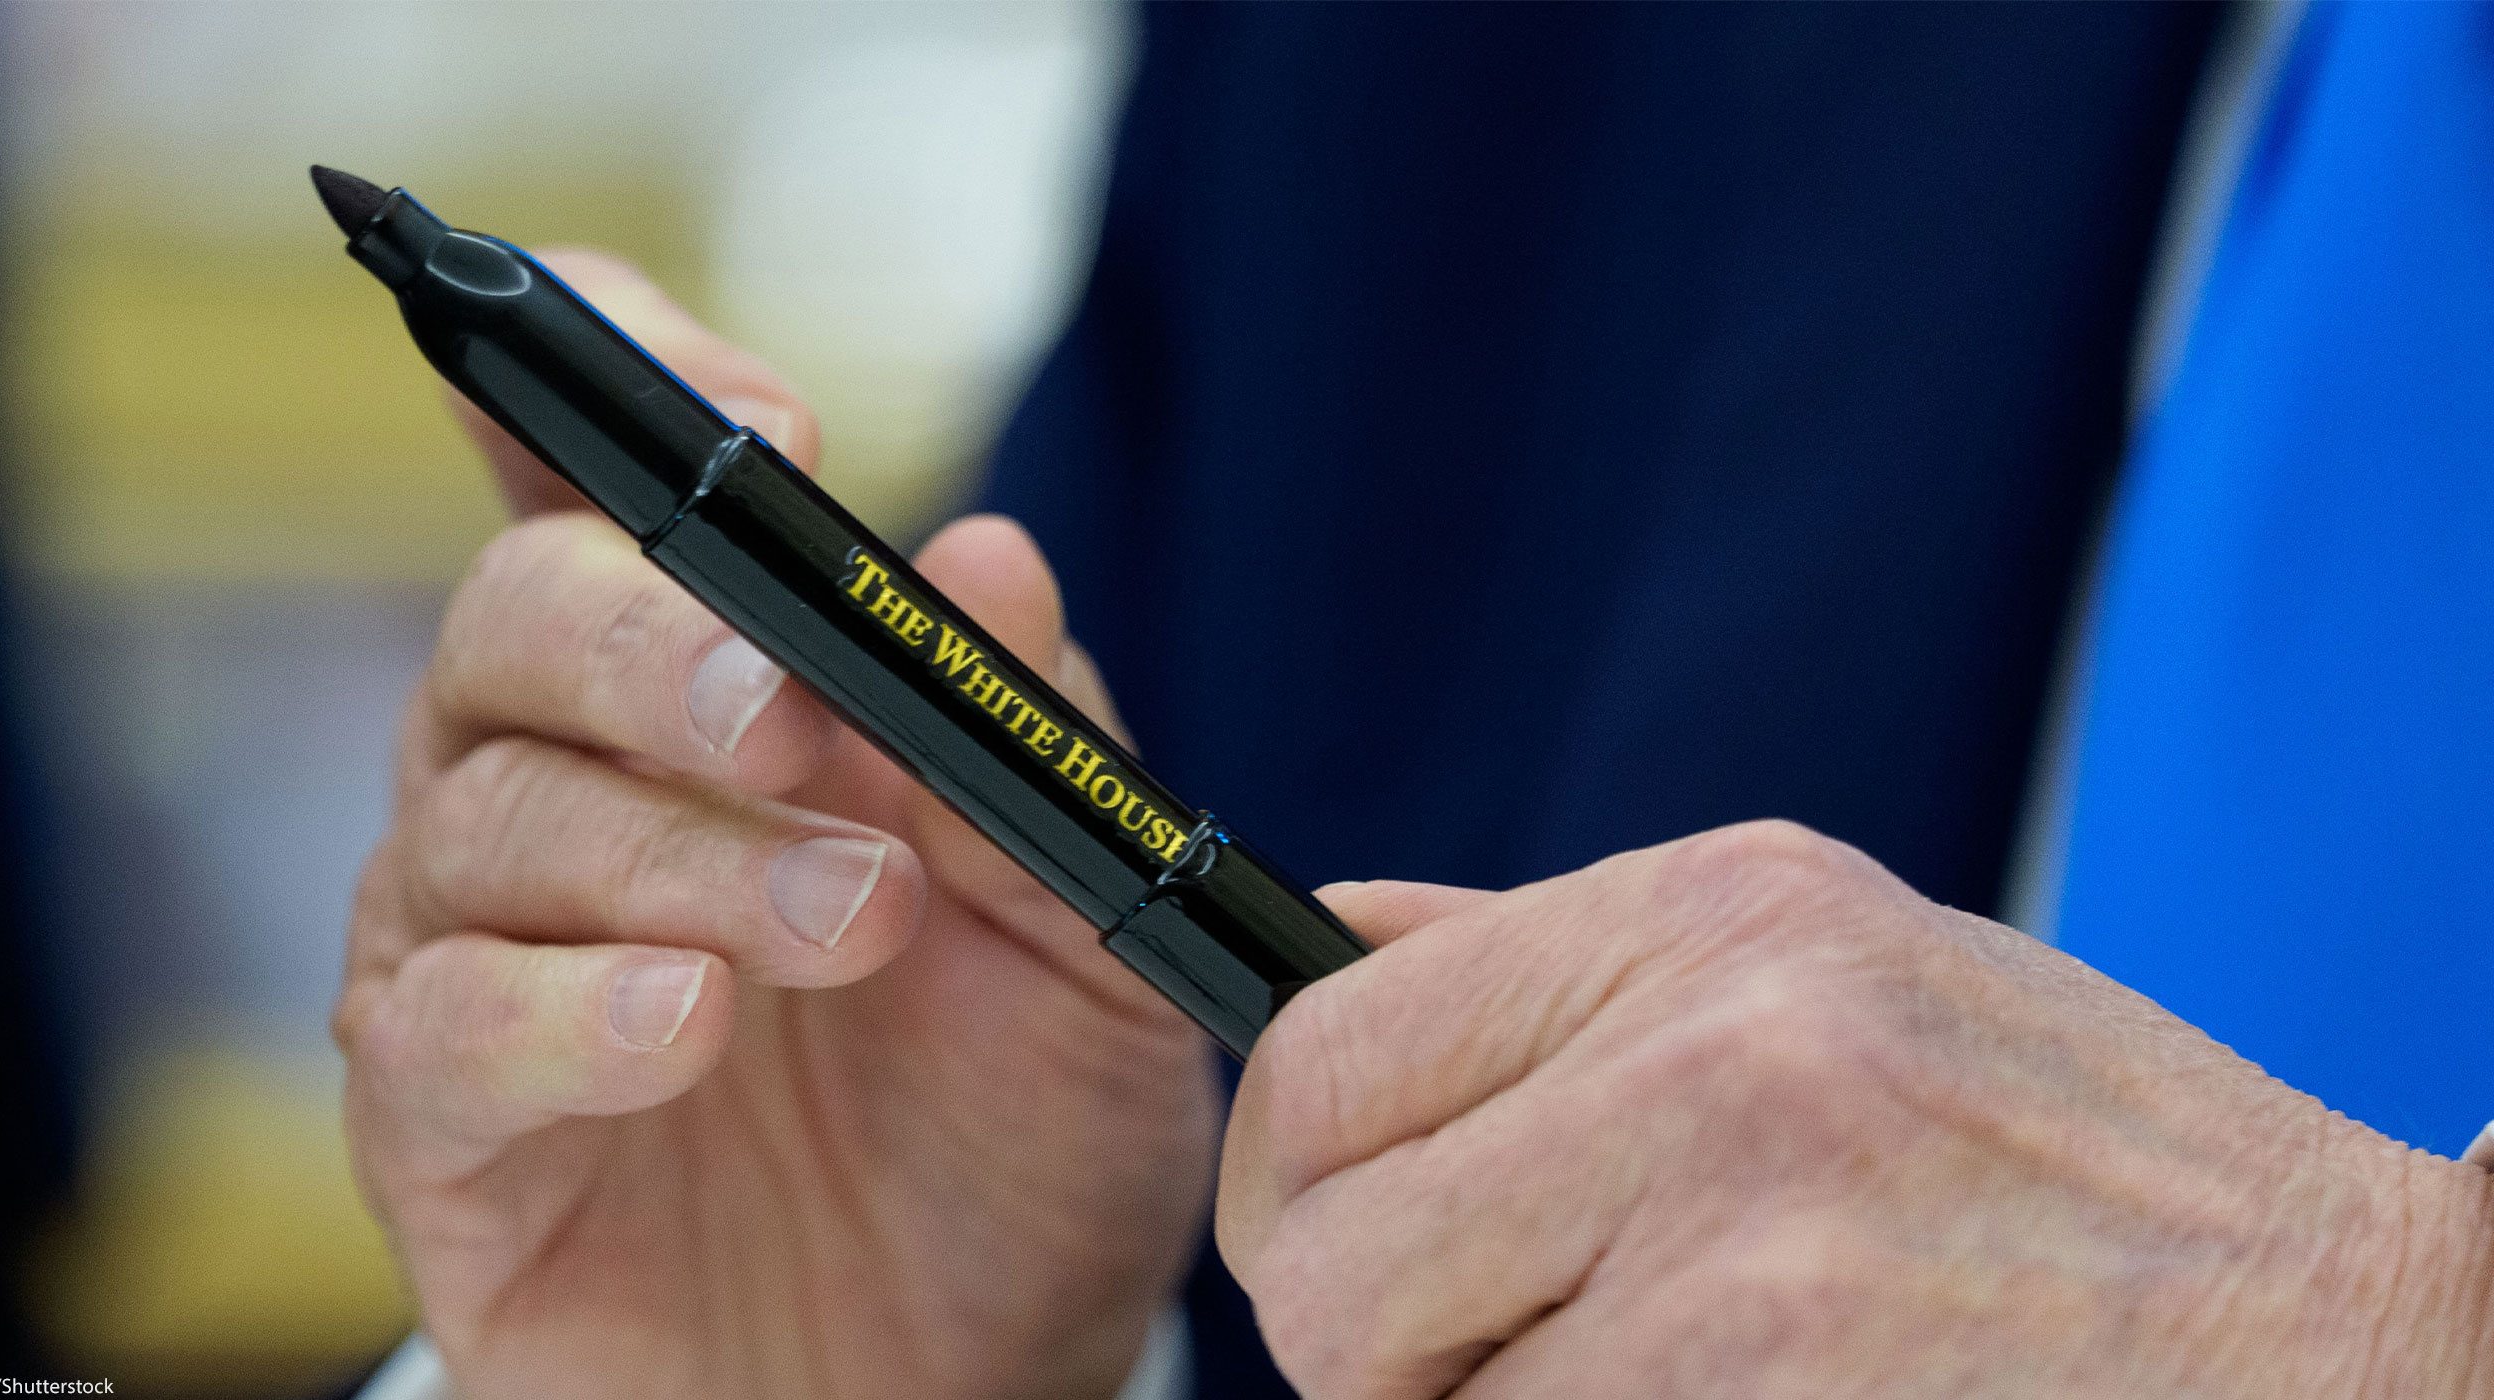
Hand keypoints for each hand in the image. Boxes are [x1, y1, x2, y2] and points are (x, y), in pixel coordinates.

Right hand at [336, 250, 1214, 1399]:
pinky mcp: (440, 1125)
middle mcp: (561, 781)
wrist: (973, 1378)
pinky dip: (567, 1013)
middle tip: (797, 713)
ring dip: (680, 854)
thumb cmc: (1009, 1131)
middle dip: (658, 644)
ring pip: (492, 819)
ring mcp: (478, 946)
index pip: (598, 473)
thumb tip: (989, 557)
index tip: (776, 428)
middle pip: (518, 622)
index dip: (642, 393)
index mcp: (703, 694)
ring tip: (847, 927)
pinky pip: (443, 1028)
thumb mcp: (1082, 935)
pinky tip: (689, 1028)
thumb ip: (1028, 748)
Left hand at [1220, 821, 2493, 1397]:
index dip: (1296, 1182)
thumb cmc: (2081, 1164)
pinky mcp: (1772, 1398)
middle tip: (1481, 1361)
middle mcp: (1716, 1051)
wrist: (2364, 1329)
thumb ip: (1556, 961)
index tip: (1345, 1241)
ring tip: (1672, 1382)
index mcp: (1707, 916)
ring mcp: (1753, 1248)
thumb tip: (1329, 931)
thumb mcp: (1831, 973)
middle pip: (1328, 1257)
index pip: (1325, 1051)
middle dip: (1370, 1345)